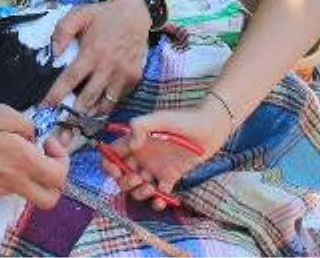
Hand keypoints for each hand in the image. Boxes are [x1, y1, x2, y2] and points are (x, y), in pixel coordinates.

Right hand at [0, 105, 69, 207]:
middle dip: (55, 178)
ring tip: (14, 150)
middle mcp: (12, 182)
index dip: (63, 158)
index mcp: (21, 161)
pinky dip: (11, 175)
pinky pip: (7, 188)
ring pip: (28, 192)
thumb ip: (25, 123)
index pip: (59, 176)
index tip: (48, 141)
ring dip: (31, 174)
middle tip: (43, 156)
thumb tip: (34, 136)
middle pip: (50, 198)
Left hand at [41, 0, 149, 113]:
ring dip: (91, 113)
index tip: (44, 106)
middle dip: (73, 113)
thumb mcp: (79, 14)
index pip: (70, 79)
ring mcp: (123, 74)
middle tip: (62, 122)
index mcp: (92, 52)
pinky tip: (97, 105)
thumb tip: (53, 53)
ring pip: (105, 104)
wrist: (134, 13)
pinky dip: (107, 104)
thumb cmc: (102, 15)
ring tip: (79, 118)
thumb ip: (62, 31)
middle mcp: (108, 66)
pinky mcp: (134, 78)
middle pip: (87, 98)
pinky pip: (118, 98)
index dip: (56, 95)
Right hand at [103, 104, 230, 209]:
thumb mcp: (160, 119)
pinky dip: (157, 202)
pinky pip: (158, 194)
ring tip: (151, 189)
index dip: (109, 166)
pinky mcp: (170, 177)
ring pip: (138, 188)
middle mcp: (143, 156)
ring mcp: (155, 167)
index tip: (117, 171)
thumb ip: (141, 126)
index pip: (112, 155)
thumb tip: (130, 146)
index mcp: (135, 142)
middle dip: (125, 183)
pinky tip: (162, 200)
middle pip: (122, 176)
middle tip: (138, 179)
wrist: (210, 127)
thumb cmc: (185, 119)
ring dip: (139, 194)